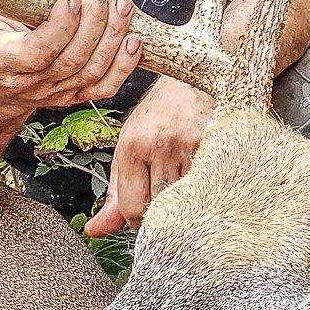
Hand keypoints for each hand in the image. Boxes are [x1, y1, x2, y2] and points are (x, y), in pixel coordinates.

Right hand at [0, 0, 143, 113]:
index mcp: (6, 64)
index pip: (39, 52)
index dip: (61, 28)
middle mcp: (35, 83)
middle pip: (73, 59)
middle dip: (93, 24)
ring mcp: (58, 92)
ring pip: (93, 71)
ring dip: (113, 37)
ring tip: (121, 6)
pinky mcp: (76, 94)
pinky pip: (106, 86)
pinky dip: (125, 66)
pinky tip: (133, 40)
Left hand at [84, 76, 213, 234]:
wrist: (190, 79)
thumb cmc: (157, 117)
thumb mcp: (128, 150)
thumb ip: (115, 194)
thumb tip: (95, 230)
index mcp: (132, 147)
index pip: (132, 208)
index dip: (138, 220)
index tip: (145, 215)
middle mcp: (159, 145)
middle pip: (161, 207)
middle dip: (163, 211)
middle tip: (166, 196)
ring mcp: (189, 144)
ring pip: (187, 199)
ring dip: (186, 199)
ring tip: (185, 180)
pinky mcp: (214, 143)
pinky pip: (207, 184)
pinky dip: (205, 186)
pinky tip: (202, 174)